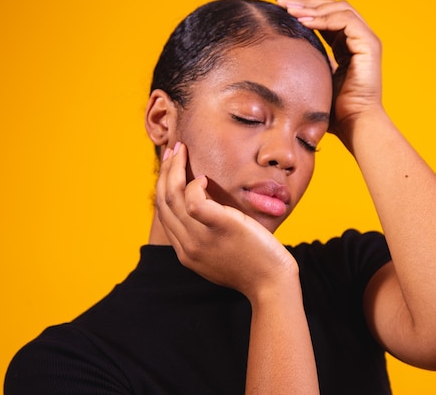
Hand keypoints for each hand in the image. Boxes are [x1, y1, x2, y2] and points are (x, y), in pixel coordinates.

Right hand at [155, 143, 298, 300]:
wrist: (272, 284)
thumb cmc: (254, 266)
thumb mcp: (221, 253)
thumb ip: (207, 235)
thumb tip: (206, 208)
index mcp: (185, 252)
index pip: (164, 213)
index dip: (163, 185)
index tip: (170, 167)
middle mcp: (187, 246)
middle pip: (164, 201)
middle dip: (165, 171)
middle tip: (173, 150)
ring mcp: (200, 238)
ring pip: (173, 196)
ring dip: (174, 168)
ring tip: (182, 151)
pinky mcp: (219, 227)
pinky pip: (193, 200)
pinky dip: (193, 185)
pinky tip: (203, 178)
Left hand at [276, 0, 383, 133]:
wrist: (353, 125)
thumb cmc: (335, 112)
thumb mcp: (314, 80)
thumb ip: (306, 64)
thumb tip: (282, 58)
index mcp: (346, 46)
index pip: (324, 17)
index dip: (303, 10)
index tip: (279, 8)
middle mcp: (358, 39)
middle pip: (331, 7)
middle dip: (305, 2)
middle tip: (281, 2)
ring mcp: (366, 40)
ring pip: (339, 8)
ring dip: (312, 8)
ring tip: (289, 11)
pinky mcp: (369, 45)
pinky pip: (345, 20)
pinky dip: (323, 18)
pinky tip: (303, 22)